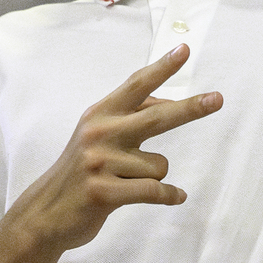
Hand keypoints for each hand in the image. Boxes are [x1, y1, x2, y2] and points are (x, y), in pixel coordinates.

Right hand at [11, 44, 220, 252]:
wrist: (45, 212)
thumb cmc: (80, 169)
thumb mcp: (96, 135)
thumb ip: (128, 117)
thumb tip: (168, 104)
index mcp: (100, 113)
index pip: (136, 85)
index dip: (162, 68)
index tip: (184, 50)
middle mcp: (100, 133)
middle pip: (157, 117)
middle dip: (190, 108)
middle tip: (218, 99)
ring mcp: (101, 163)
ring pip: (159, 165)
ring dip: (154, 176)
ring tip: (127, 182)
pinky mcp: (104, 193)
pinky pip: (154, 191)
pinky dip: (168, 195)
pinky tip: (175, 196)